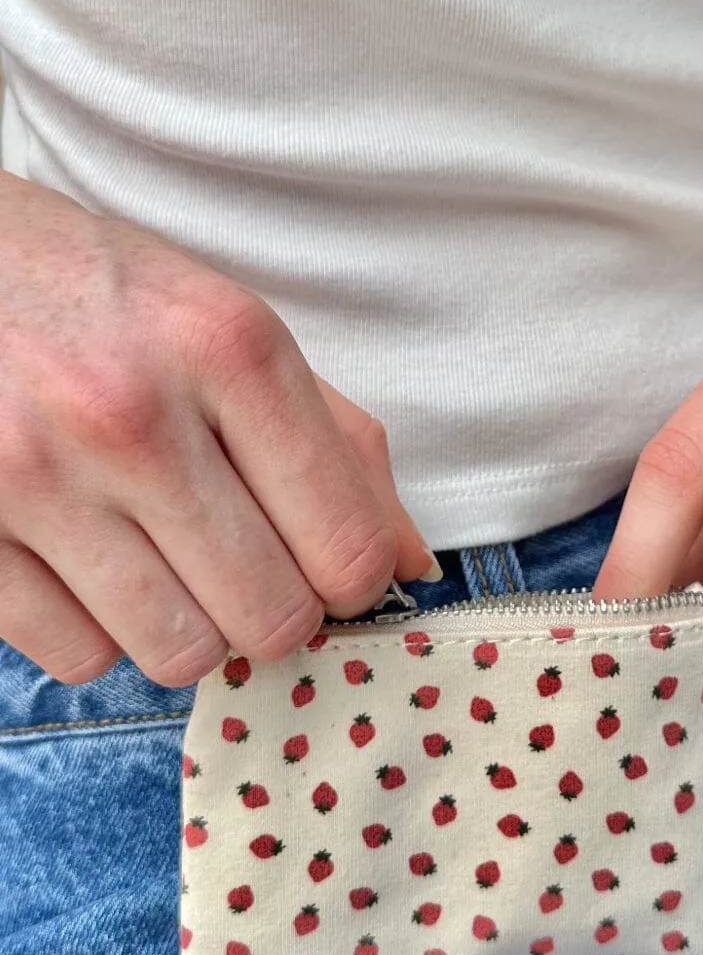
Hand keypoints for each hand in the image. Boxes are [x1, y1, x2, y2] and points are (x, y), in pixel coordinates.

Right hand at [0, 171, 435, 685]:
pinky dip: (96, 631)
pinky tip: (86, 562)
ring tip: (162, 562)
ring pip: (179, 653)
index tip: (329, 568)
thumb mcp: (227, 327)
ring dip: (188, 627)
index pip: (348, 547)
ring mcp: (36, 475)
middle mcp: (133, 414)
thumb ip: (336, 441)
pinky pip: (78, 658)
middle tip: (243, 567)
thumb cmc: (99, 296)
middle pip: (271, 618)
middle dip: (273, 611)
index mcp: (229, 348)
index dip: (354, 582)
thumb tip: (412, 562)